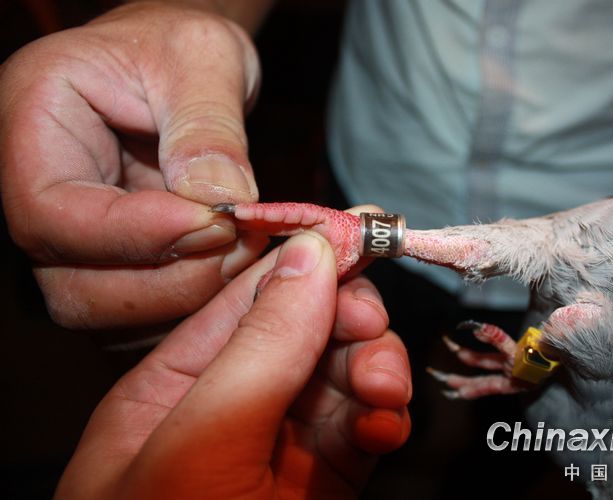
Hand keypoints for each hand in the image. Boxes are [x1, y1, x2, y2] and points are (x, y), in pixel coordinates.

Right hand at [0, 2, 263, 327]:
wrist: (180, 68)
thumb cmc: (181, 47)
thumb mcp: (202, 58)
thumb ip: (207, 128)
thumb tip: (221, 202)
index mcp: (34, 126)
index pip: (52, 214)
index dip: (137, 234)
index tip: (219, 223)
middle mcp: (39, 196)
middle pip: (73, 286)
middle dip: (170, 279)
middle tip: (243, 243)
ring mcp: (74, 240)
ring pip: (107, 315)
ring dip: (187, 300)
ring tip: (247, 251)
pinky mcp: (112, 266)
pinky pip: (139, 318)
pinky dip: (191, 310)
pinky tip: (238, 270)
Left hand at [55, 231, 411, 498]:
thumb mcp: (199, 442)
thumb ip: (259, 346)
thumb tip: (310, 254)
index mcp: (178, 380)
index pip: (252, 292)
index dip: (309, 260)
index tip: (362, 237)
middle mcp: (235, 401)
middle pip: (311, 326)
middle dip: (350, 326)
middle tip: (368, 343)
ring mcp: (286, 439)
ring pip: (348, 371)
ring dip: (374, 372)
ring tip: (380, 398)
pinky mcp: (330, 474)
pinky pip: (369, 423)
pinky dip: (385, 417)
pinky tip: (383, 428)